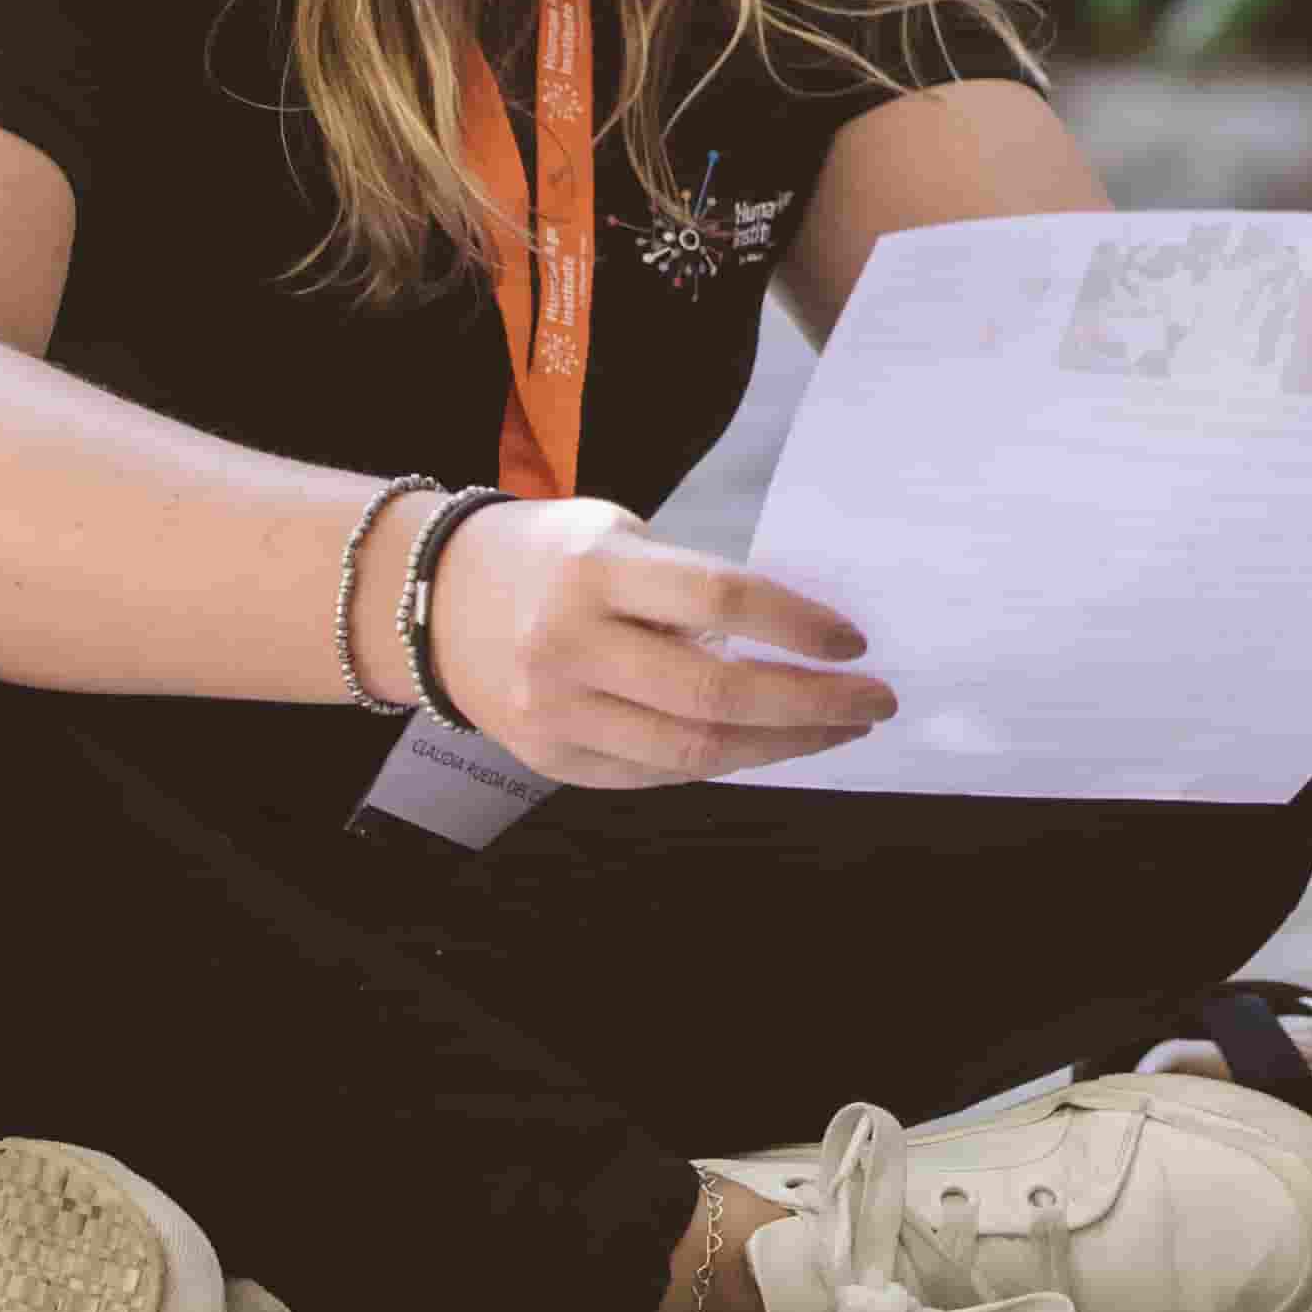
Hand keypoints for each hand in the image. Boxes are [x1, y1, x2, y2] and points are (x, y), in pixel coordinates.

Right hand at [439, 498, 899, 787]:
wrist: (435, 600)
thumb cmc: (553, 559)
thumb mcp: (618, 537)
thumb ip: (691, 587)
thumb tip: (799, 640)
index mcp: (596, 571)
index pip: (721, 599)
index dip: (798, 624)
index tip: (854, 641)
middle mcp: (571, 645)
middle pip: (715, 693)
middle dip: (812, 705)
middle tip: (875, 701)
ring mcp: (557, 711)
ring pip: (693, 750)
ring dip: (783, 746)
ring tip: (838, 729)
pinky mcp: (552, 759)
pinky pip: (657, 775)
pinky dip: (724, 761)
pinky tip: (767, 744)